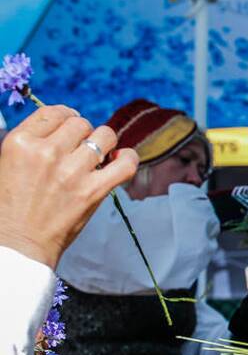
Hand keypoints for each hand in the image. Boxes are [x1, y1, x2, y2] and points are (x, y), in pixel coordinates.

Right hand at [0, 105, 137, 268]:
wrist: (19, 241)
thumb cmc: (12, 205)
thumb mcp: (8, 161)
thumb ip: (33, 141)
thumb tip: (63, 126)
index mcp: (20, 141)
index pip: (54, 112)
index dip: (67, 117)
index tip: (72, 127)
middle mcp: (47, 152)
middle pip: (81, 123)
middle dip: (85, 133)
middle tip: (82, 148)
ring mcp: (72, 171)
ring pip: (105, 136)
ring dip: (106, 143)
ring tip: (100, 156)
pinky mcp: (93, 191)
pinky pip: (125, 164)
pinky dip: (129, 158)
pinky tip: (122, 159)